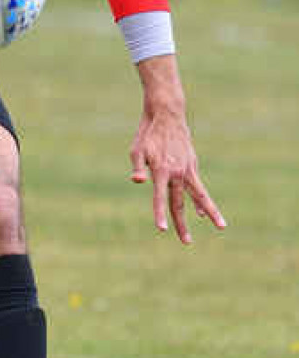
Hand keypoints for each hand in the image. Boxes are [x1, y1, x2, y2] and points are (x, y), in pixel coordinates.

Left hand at [128, 55, 225, 243]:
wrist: (166, 115)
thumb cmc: (147, 134)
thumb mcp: (136, 149)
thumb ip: (137, 167)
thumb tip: (137, 182)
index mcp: (161, 170)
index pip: (159, 197)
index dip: (159, 214)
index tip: (162, 230)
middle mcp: (177, 172)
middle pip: (179, 202)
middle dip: (182, 223)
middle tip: (186, 242)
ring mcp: (187, 169)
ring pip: (200, 195)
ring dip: (209, 212)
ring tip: (220, 227)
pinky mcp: (192, 165)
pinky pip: (197, 186)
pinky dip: (200, 199)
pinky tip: (201, 213)